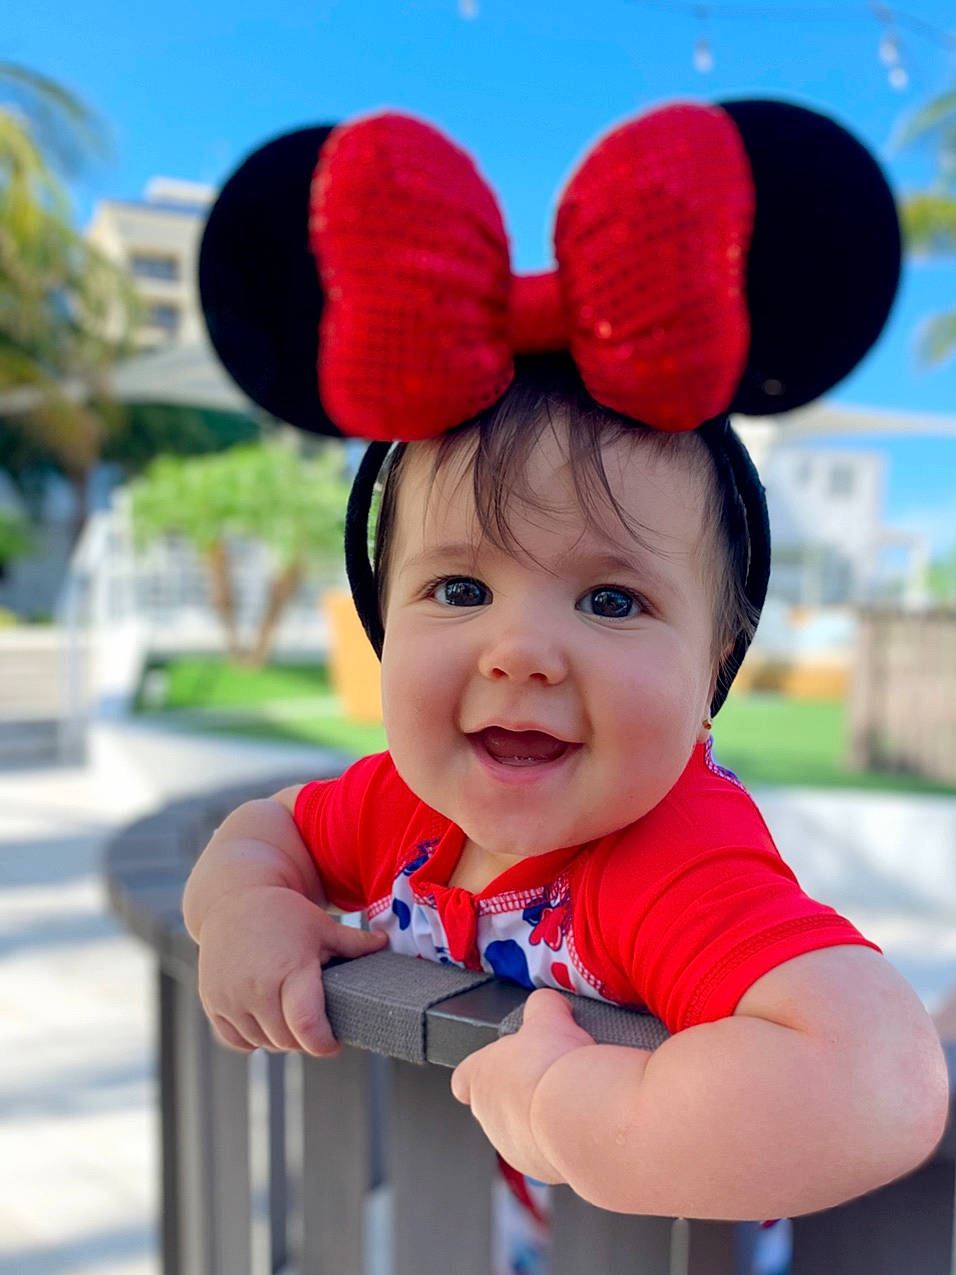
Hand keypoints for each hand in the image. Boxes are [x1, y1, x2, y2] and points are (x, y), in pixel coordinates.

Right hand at [195, 885, 385, 1055]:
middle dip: (305, 1039)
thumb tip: (386, 943)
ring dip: (279, 1038)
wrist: (231, 899)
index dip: (324, 1043)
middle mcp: (256, 988)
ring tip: (290, 1015)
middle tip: (316, 1024)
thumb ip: (354, 943)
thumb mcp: (321, 925)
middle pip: (287, 1040)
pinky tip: (265, 1019)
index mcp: (290, 970)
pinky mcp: (213, 1003)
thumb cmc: (282, 912)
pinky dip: (252, 1038)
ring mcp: (230, 998)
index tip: (333, 1043)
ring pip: (263, 1043)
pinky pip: (236, 1041)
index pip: (306, 1026)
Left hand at [451, 988, 595, 1181]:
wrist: (581, 1115)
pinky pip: (551, 1150)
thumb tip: (547, 1003)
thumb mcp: (548, 1016)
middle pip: (497, 1103)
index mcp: (479, 1077)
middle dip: (522, 1091)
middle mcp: (489, 1117)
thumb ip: (542, 1006)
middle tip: (550, 1073)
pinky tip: (583, 1120)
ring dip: (544, 1116)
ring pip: (524, 1130)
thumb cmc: (553, 1066)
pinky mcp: (542, 1169)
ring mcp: (513, 1147)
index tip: (500, 1064)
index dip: (481, 1070)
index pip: (464, 1078)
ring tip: (571, 1097)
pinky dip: (564, 1138)